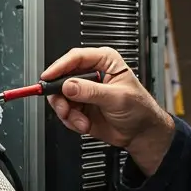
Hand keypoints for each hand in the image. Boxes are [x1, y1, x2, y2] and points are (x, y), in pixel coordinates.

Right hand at [43, 46, 174, 175]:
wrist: (141, 133)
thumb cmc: (140, 109)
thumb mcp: (116, 98)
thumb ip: (91, 92)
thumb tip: (69, 85)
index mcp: (104, 61)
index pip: (76, 58)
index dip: (59, 67)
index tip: (48, 77)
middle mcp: (91, 74)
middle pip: (62, 77)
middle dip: (60, 95)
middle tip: (64, 107)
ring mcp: (84, 91)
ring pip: (60, 96)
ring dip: (67, 112)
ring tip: (80, 120)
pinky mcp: (80, 107)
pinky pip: (64, 112)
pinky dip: (71, 120)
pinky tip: (84, 124)